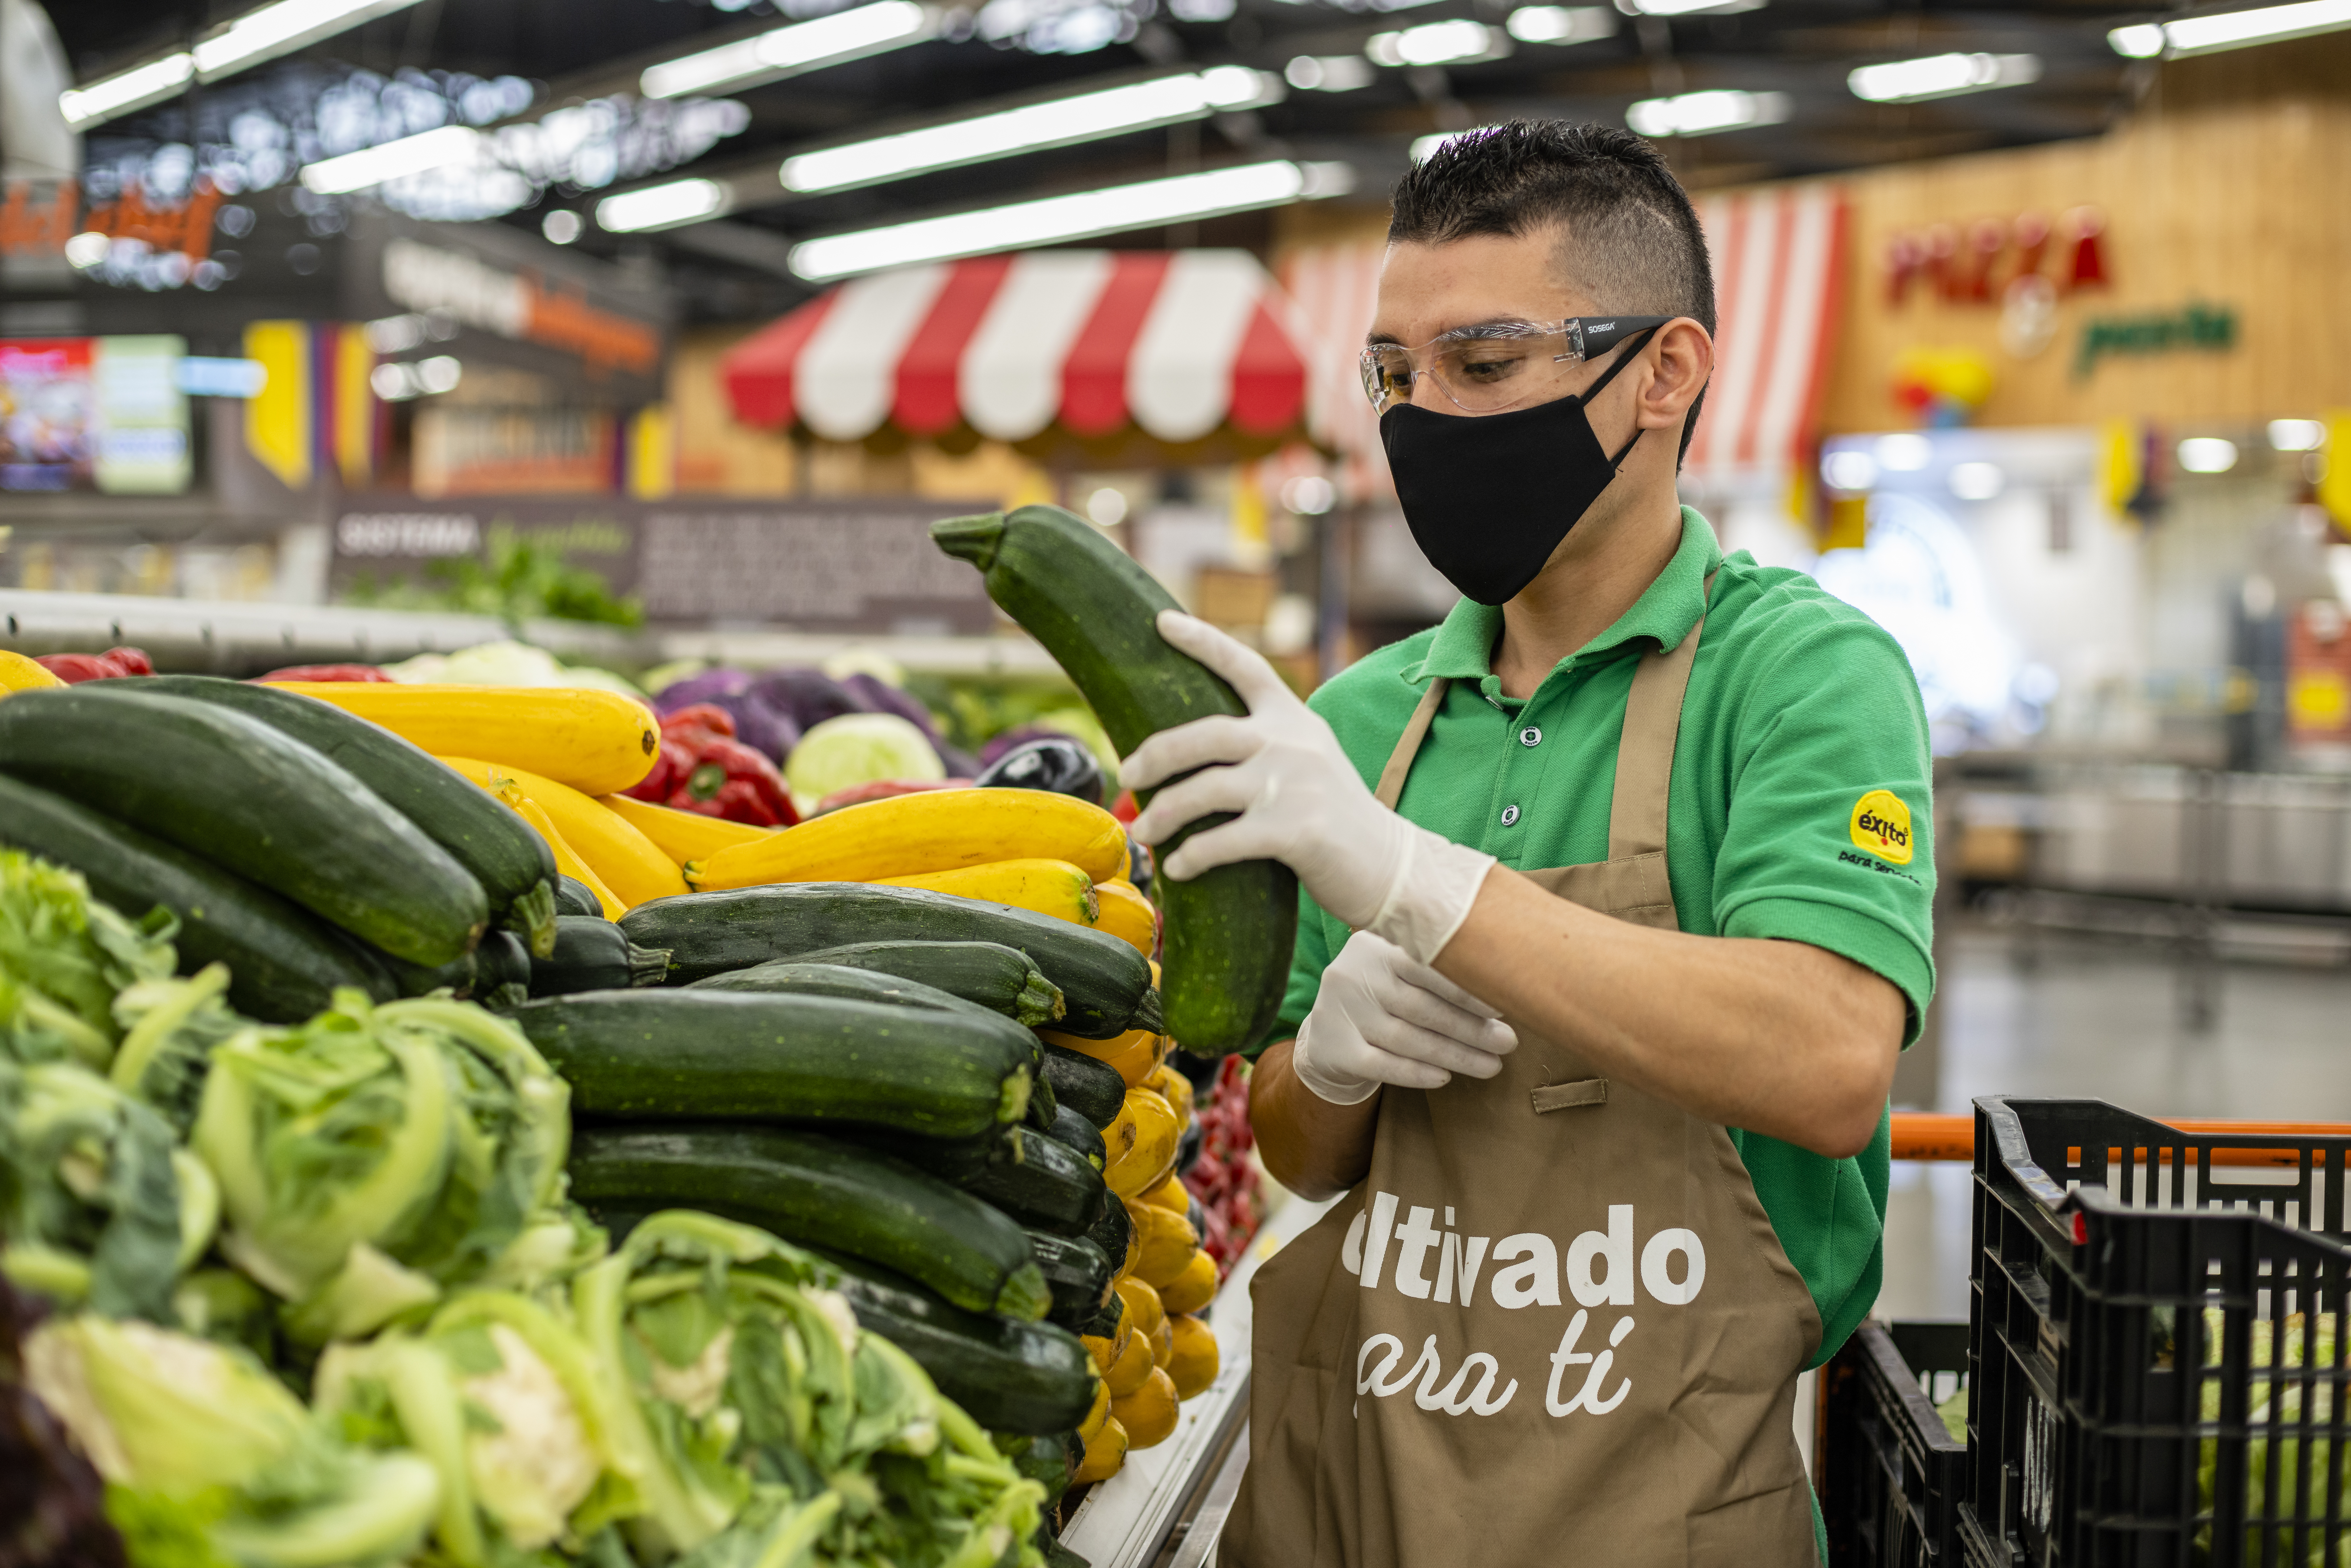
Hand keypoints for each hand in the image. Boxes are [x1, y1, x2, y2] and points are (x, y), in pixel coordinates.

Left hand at [1122, 612, 1495, 962]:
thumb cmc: (1334, 818)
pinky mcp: (1295, 831)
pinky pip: (1224, 840)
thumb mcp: (1306, 761)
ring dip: (1164, 812)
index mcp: (1293, 720)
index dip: (1202, 641)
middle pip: (1205, 734)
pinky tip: (1176, 866)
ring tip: (1142, 830)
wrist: (1390, 866)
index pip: (1245, 666)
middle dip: (1156, 753)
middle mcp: (1292, 743)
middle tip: (1127, 775)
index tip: (1162, 622)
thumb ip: (1263, 744)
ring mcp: (1295, 786)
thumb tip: (1193, 750)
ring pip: (1206, 790)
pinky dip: (1192, 854)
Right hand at [1293, 930, 1518, 1104]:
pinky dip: (1416, 1073)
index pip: (1426, 966)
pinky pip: (1382, 1065)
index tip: (1503, 1006)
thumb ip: (1438, 970)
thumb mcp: (1398, 968)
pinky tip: (1445, 1078)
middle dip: (1470, 1028)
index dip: (1466, 988)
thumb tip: (1502, 990)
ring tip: (1492, 1065)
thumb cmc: (1382, 997)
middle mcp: (1353, 974)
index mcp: (1375, 946)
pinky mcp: (1336, 1049)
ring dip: (1455, 1055)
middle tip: (1508, 1042)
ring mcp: (1341, 1012)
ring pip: (1406, 1039)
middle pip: (1420, 1007)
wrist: (1326, 1033)